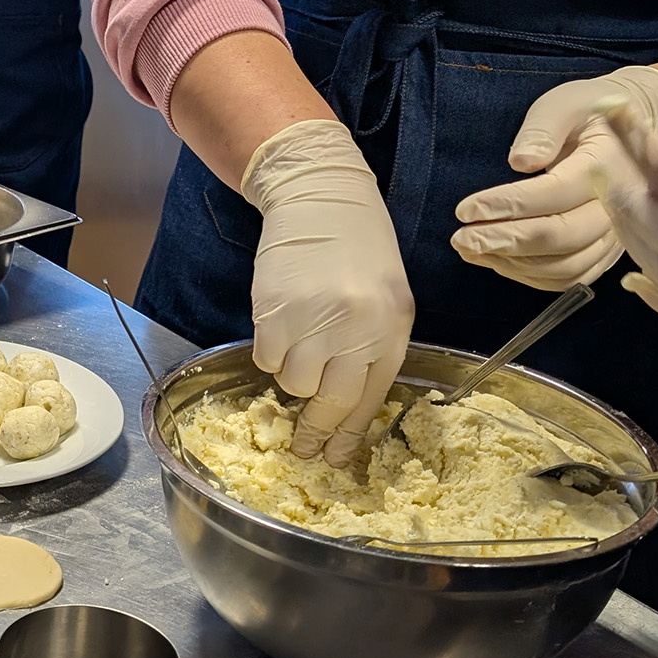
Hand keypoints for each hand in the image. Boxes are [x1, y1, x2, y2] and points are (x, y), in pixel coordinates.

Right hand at [243, 120, 415, 463]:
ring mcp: (312, 320)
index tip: (335, 457)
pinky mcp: (274, 310)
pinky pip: (266, 358)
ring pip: (294, 382)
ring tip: (300, 346)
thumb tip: (347, 406)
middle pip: (330, 402)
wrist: (323, 200)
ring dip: (293, 376)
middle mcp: (354, 329)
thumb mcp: (387, 301)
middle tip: (304, 448)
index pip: (369, 400)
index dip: (348, 435)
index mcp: (390, 330)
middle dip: (315, 431)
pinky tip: (282, 327)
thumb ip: (373, 349)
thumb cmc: (360, 251)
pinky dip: (270, 352)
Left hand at [451, 65, 657, 289]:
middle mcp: (617, 207)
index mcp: (607, 164)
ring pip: (565, 265)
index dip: (508, 204)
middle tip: (460, 239)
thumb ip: (543, 129)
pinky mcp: (603, 252)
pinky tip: (496, 259)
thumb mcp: (565, 104)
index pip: (556, 193)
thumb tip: (522, 161)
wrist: (630, 133)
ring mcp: (614, 235)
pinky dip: (530, 275)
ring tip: (470, 249)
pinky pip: (569, 277)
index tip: (465, 210)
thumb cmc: (587, 114)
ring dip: (512, 263)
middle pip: (562, 236)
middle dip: (505, 242)